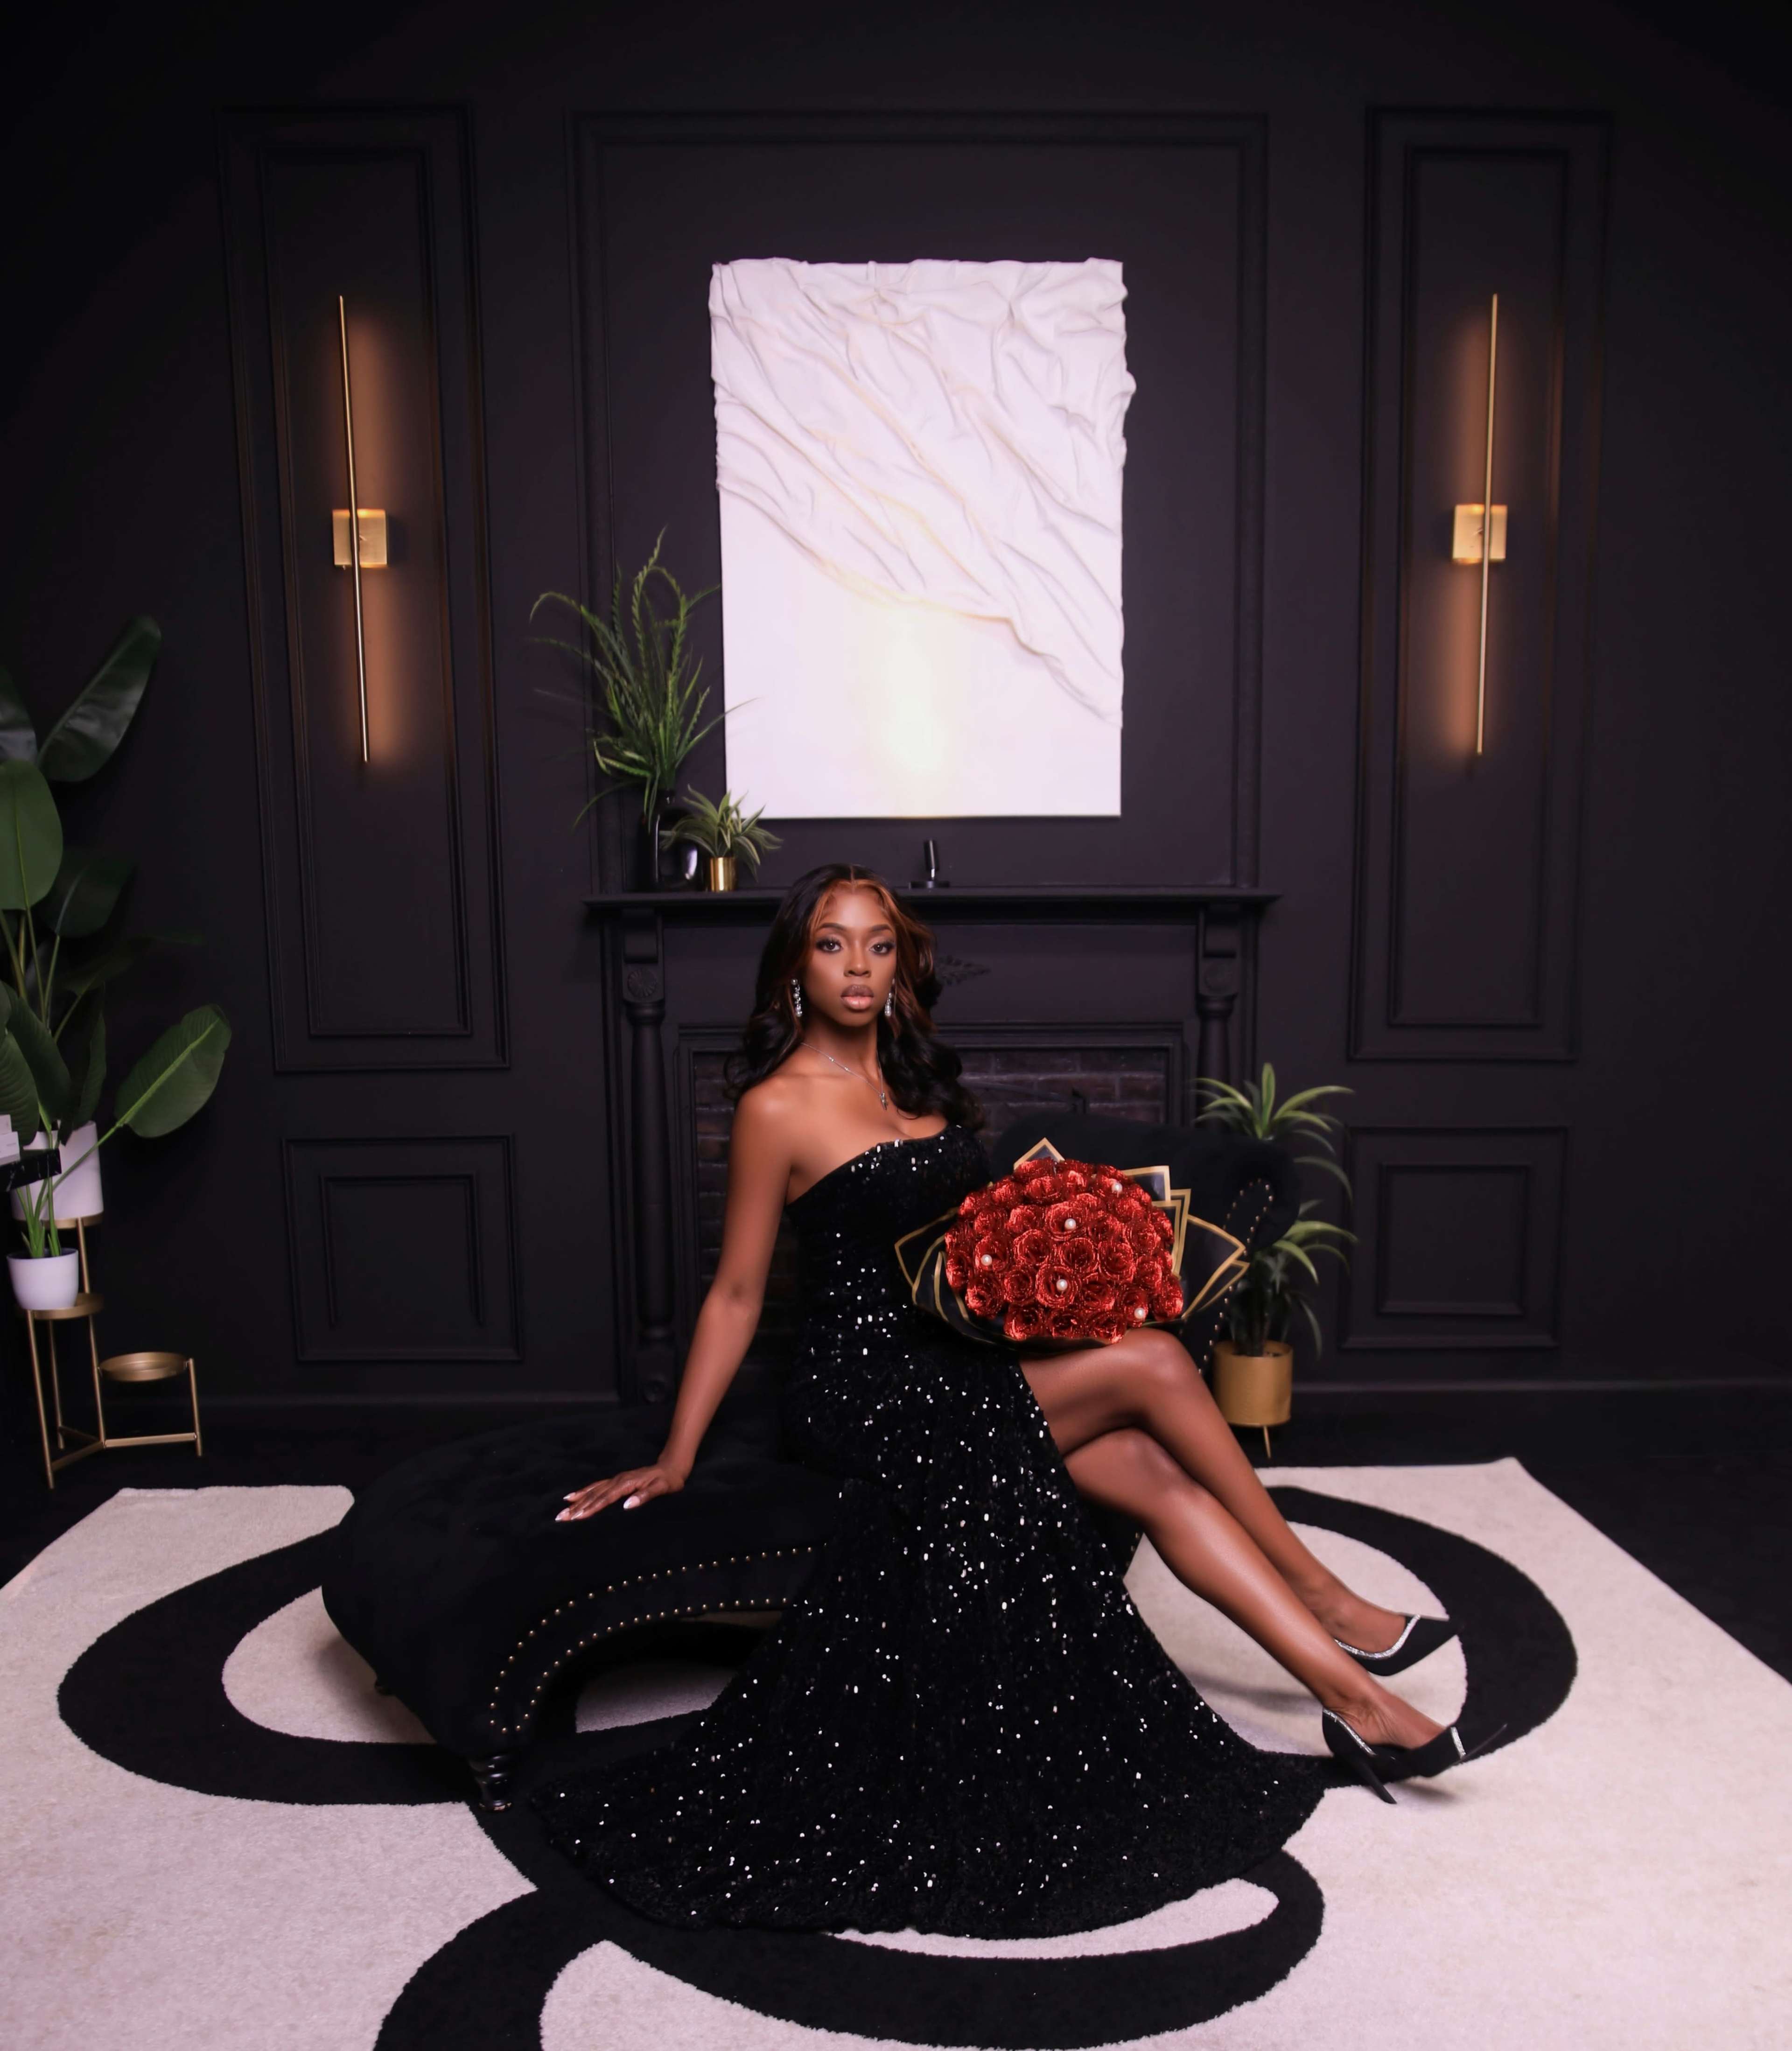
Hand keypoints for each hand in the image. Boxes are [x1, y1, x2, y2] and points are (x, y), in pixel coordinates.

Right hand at [556, 1461, 687, 1521]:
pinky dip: (583, 1492)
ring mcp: (616, 1480)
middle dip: (577, 1507)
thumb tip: (627, 1505)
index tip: (577, 1517)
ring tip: (562, 1510)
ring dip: (577, 1501)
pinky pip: (596, 1486)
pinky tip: (573, 1496)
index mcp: (626, 1484)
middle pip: (594, 1495)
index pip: (605, 1498)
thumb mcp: (661, 1488)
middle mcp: (618, 1481)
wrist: (672, 1466)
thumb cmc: (668, 1480)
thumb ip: (645, 1496)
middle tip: (560, 1518)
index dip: (591, 1508)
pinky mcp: (616, 1481)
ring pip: (592, 1491)